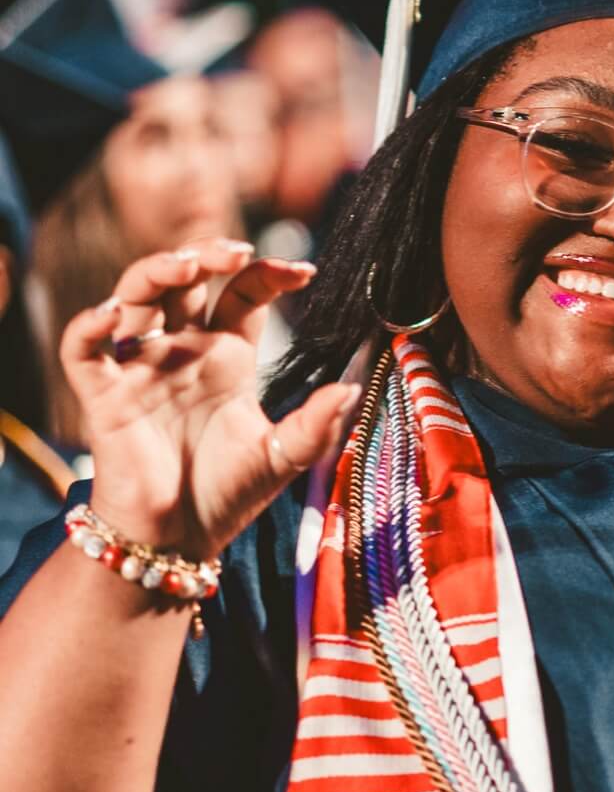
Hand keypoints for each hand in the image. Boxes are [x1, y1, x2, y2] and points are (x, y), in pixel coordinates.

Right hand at [60, 237, 357, 558]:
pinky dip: (89, 325)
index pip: (243, 294)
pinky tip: (112, 313)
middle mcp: (182, 351)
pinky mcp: (104, 395)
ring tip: (187, 265)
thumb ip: (315, 424)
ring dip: (156, 271)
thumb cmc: (226, 494)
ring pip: (136, 296)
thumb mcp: (282, 457)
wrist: (178, 540)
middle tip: (237, 251)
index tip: (303, 272)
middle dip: (207, 254)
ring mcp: (140, 368)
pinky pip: (84, 349)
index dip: (268, 275)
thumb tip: (351, 388)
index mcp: (226, 357)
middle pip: (186, 280)